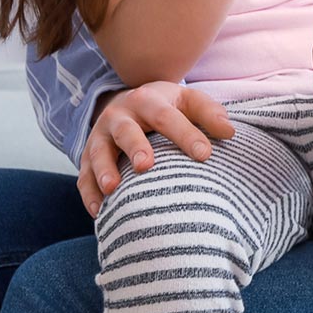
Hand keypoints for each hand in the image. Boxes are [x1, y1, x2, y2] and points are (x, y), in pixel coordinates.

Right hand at [77, 80, 235, 216]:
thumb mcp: (188, 101)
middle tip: (146, 166)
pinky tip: (99, 212)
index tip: (205, 155)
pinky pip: (83, 176)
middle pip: (126, 130)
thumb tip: (230, 133)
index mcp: (148, 100)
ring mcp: (100, 136)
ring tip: (113, 188)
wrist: (127, 103)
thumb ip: (209, 114)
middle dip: (135, 146)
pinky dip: (88, 193)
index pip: (168, 116)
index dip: (185, 134)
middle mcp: (120, 116)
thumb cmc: (166, 107)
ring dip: (103, 170)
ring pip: (98, 152)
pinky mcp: (86, 157)